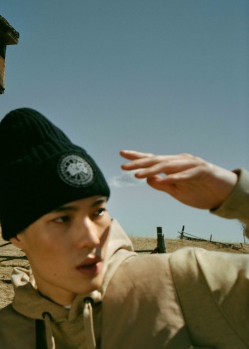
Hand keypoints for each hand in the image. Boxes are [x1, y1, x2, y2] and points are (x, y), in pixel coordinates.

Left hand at [120, 150, 237, 209]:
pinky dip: (175, 177)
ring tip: (138, 175)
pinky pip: (186, 175)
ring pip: (169, 166)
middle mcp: (180, 161)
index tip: (122, 154)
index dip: (137, 157)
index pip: (152, 159)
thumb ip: (162, 184)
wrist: (226, 194)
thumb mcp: (176, 191)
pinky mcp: (203, 172)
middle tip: (124, 167)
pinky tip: (164, 180)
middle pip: (156, 160)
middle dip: (139, 163)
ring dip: (153, 170)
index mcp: (172, 165)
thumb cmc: (200, 191)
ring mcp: (192, 165)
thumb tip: (147, 178)